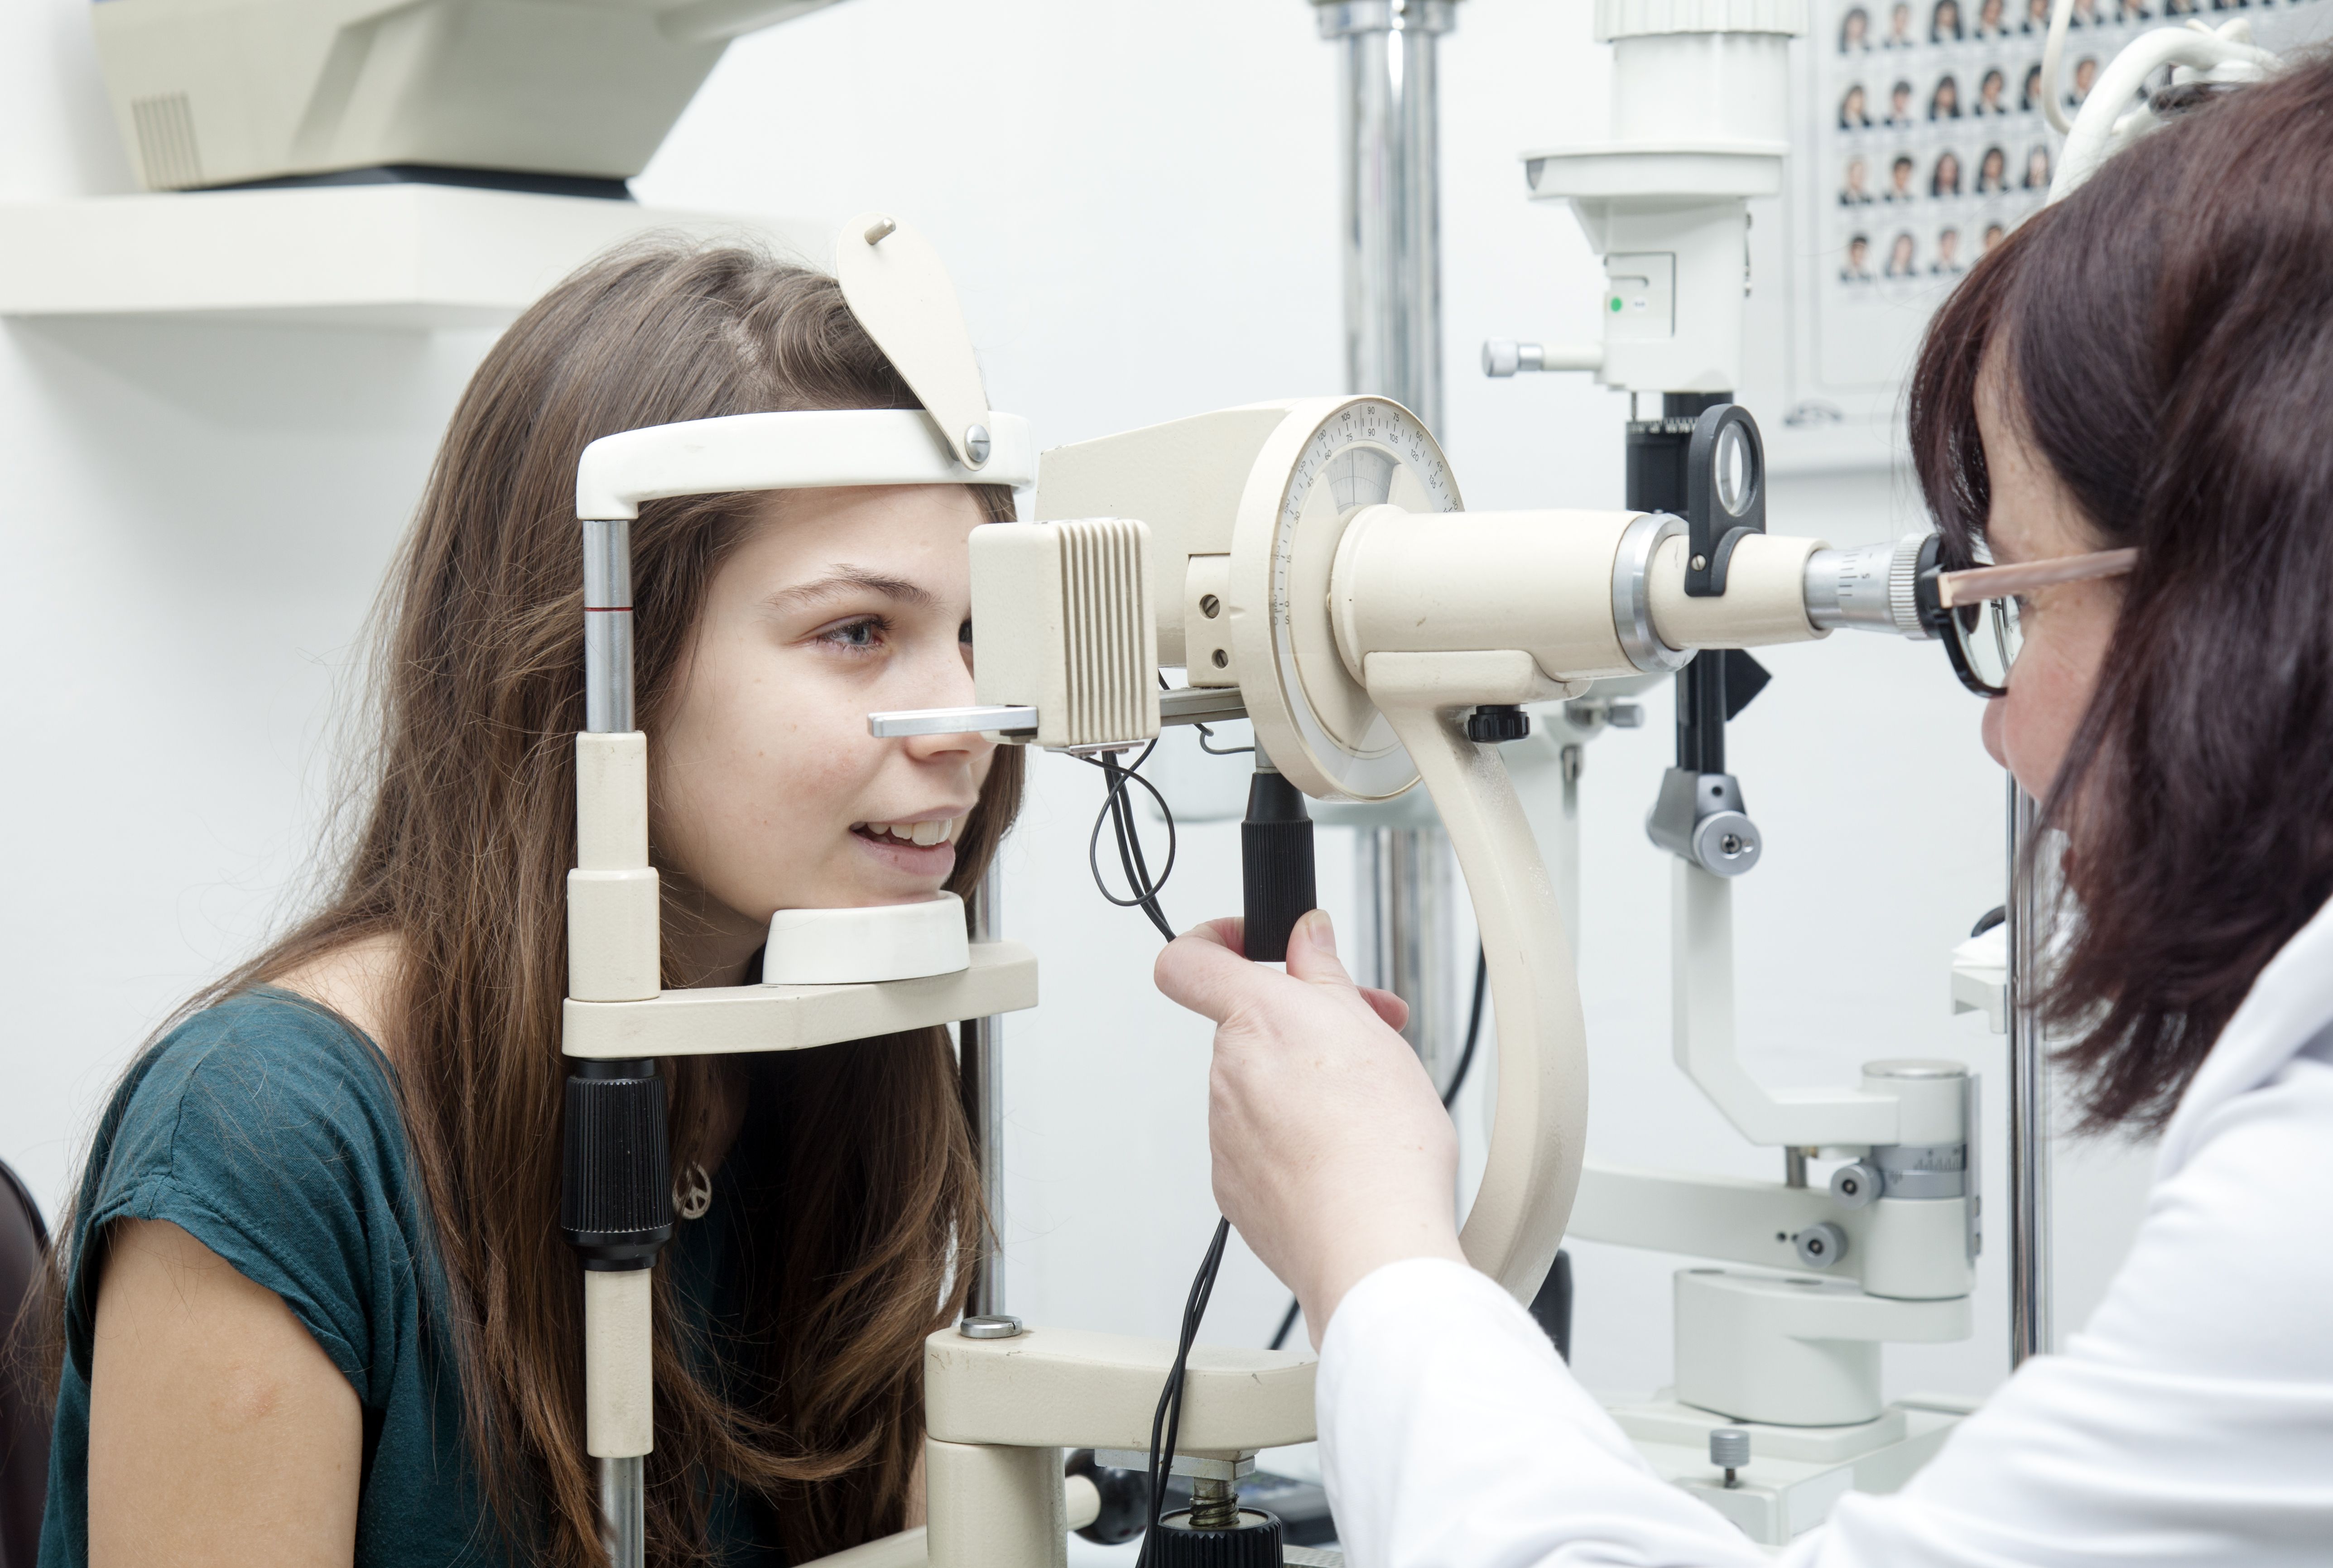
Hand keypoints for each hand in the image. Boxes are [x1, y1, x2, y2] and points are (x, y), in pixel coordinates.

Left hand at [1154, 909, 1468, 1348]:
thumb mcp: (1367, 1029)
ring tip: (1370, 1109)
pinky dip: (1298, 1142)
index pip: (1187, 961)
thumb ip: (1322, 974)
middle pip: (1249, 1029)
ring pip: (1260, 1090)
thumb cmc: (1380, 1142)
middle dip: (1305, 1027)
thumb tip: (1304, 937)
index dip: (1212, 941)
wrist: (1372, 1243)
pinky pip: (1261, 1146)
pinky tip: (1346, 1155)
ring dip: (1306, 1086)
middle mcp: (1226, 1077)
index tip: (1249, 945)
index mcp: (1253, 1021)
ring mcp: (1226, 1137)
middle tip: (1370, 1038)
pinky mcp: (1236, 1189)